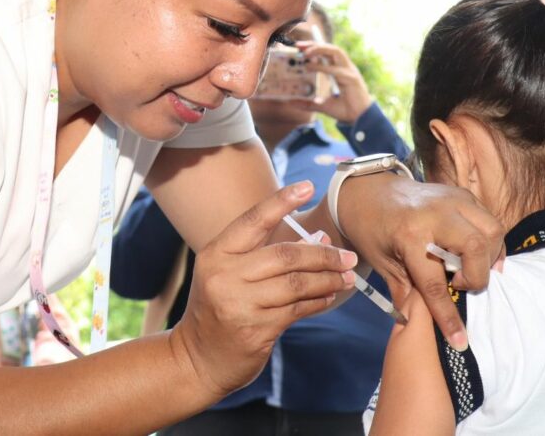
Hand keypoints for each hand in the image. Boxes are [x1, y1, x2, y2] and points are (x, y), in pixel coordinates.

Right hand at [171, 182, 357, 396]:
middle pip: (285, 254)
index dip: (281, 201)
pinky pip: (297, 309)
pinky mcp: (255, 329)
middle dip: (323, 254)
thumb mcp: (230, 274)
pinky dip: (318, 300)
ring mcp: (239, 303)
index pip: (253, 220)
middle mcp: (224, 275)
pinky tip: (328, 296)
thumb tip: (318, 234)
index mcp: (216, 253)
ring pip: (296, 283)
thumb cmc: (218, 309)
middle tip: (347, 256)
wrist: (196, 358)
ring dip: (327, 279)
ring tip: (346, 277)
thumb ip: (267, 253)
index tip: (307, 185)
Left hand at [295, 41, 373, 123]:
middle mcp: (345, 67)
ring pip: (335, 52)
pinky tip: (311, 67)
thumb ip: (308, 103)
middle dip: (314, 44)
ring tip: (305, 53)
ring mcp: (350, 71)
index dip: (314, 47)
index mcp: (340, 70)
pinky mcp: (352, 79)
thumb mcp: (322, 105)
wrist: (359, 120)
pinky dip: (323, 67)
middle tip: (299, 45)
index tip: (299, 47)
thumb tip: (291, 103)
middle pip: (330, 48)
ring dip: (320, 49)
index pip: (327, 53)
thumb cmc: (345, 110)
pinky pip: (336, 69)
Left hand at [334, 173, 504, 350]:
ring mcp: (452, 199)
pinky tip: (477, 256)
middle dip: (476, 275)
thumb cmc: (372, 230)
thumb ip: (405, 292)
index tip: (460, 341)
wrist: (368, 191)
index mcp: (409, 235)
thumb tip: (418, 326)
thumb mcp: (382, 264)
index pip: (435, 282)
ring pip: (491, 230)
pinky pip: (488, 220)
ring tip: (470, 270)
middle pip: (476, 246)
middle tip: (459, 285)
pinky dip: (489, 242)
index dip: (448, 316)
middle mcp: (435, 214)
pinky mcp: (462, 194)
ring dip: (489, 257)